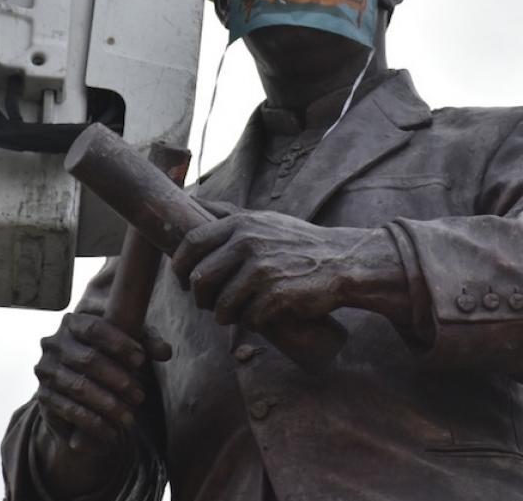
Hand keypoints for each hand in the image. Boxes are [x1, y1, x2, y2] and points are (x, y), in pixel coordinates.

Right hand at [33, 313, 170, 449]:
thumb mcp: (130, 346)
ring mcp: (45, 370)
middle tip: (140, 396)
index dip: (119, 343)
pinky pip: (68, 410)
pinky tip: (112, 432)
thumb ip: (148, 343)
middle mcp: (53, 343)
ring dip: (107, 404)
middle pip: (88, 359)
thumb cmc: (110, 358)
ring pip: (78, 387)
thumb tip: (165, 352)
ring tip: (129, 417)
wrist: (80, 390)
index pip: (94, 328)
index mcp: (73, 322)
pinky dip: (93, 422)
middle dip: (118, 379)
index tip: (141, 359)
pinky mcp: (42, 397)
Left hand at [171, 205, 392, 329]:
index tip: (183, 279)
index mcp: (241, 224)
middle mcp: (248, 244)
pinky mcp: (277, 296)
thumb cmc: (299, 243)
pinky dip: (252, 322)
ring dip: (223, 316)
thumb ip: (229, 214)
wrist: (343, 261)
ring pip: (222, 305)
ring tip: (233, 314)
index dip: (180, 266)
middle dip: (199, 297)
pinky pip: (249, 318)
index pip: (192, 243)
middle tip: (207, 304)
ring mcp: (263, 271)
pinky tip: (262, 315)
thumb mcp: (263, 220)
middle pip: (200, 278)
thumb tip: (193, 200)